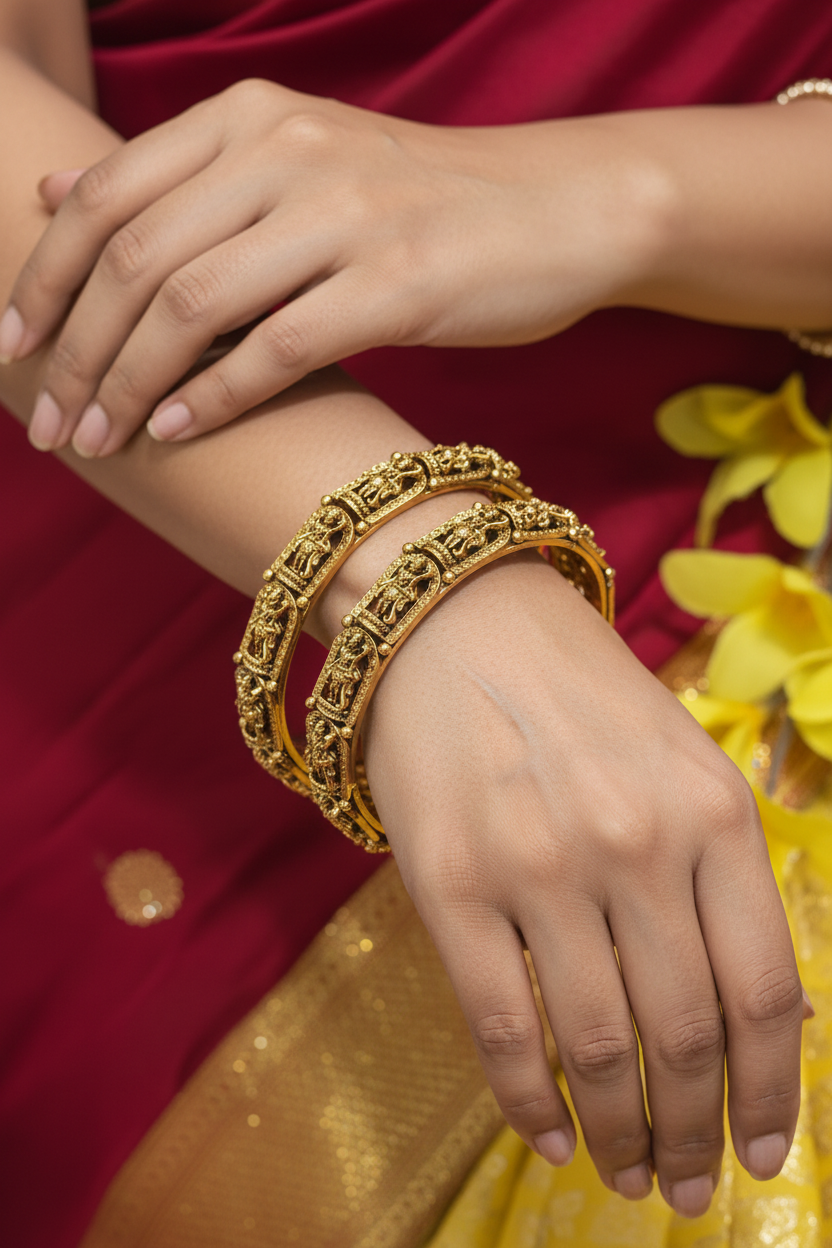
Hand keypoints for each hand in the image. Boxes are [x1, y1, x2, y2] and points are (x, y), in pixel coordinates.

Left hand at [1, 79, 659, 455]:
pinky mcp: (398, 284)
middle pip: (135, 257)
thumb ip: (188, 178)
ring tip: (95, 442)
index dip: (43, 275)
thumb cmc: (423, 203)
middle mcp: (287, 153)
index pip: (108, 195)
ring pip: (192, 306)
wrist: (559, 207)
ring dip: (128, 385)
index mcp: (251, 119)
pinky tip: (176, 434)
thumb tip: (64, 196)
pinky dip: (213, 399)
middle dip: (74, 350)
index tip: (9, 344)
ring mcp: (344, 216)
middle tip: (49, 422)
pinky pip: (276, 348)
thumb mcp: (300, 161)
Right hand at [355, 552, 803, 1216]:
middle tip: (691, 1186)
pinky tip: (550, 1135)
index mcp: (713, 812)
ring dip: (622, 1130)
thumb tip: (751, 1014)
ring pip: (597, 1042)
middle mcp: (638, 843)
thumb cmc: (576, 691)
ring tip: (630, 1176)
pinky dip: (530, 1099)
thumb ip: (718, 871)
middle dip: (696, 1130)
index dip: (773, 1093)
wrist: (456, 615)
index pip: (766, 991)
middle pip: (686, 1032)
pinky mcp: (452, 879)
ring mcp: (540, 864)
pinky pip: (500, 1023)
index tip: (765, 1154)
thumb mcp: (679, 759)